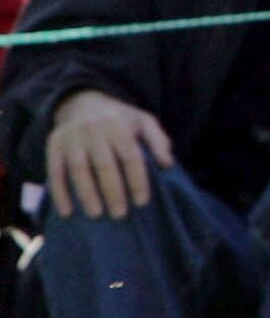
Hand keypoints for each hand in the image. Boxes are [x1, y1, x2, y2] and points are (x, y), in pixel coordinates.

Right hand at [45, 89, 175, 220]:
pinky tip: (67, 212)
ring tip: (96, 215)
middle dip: (113, 191)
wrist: (83, 102)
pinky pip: (54, 171)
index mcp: (119, 126)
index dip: (137, 180)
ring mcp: (72, 138)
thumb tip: (168, 165)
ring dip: (86, 194)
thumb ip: (158, 141)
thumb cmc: (120, 119)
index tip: (142, 202)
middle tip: (120, 215)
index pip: (131, 156)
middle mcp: (94, 130)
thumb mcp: (143, 121)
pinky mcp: (54, 145)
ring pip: (78, 169)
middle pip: (104, 164)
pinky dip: (59, 193)